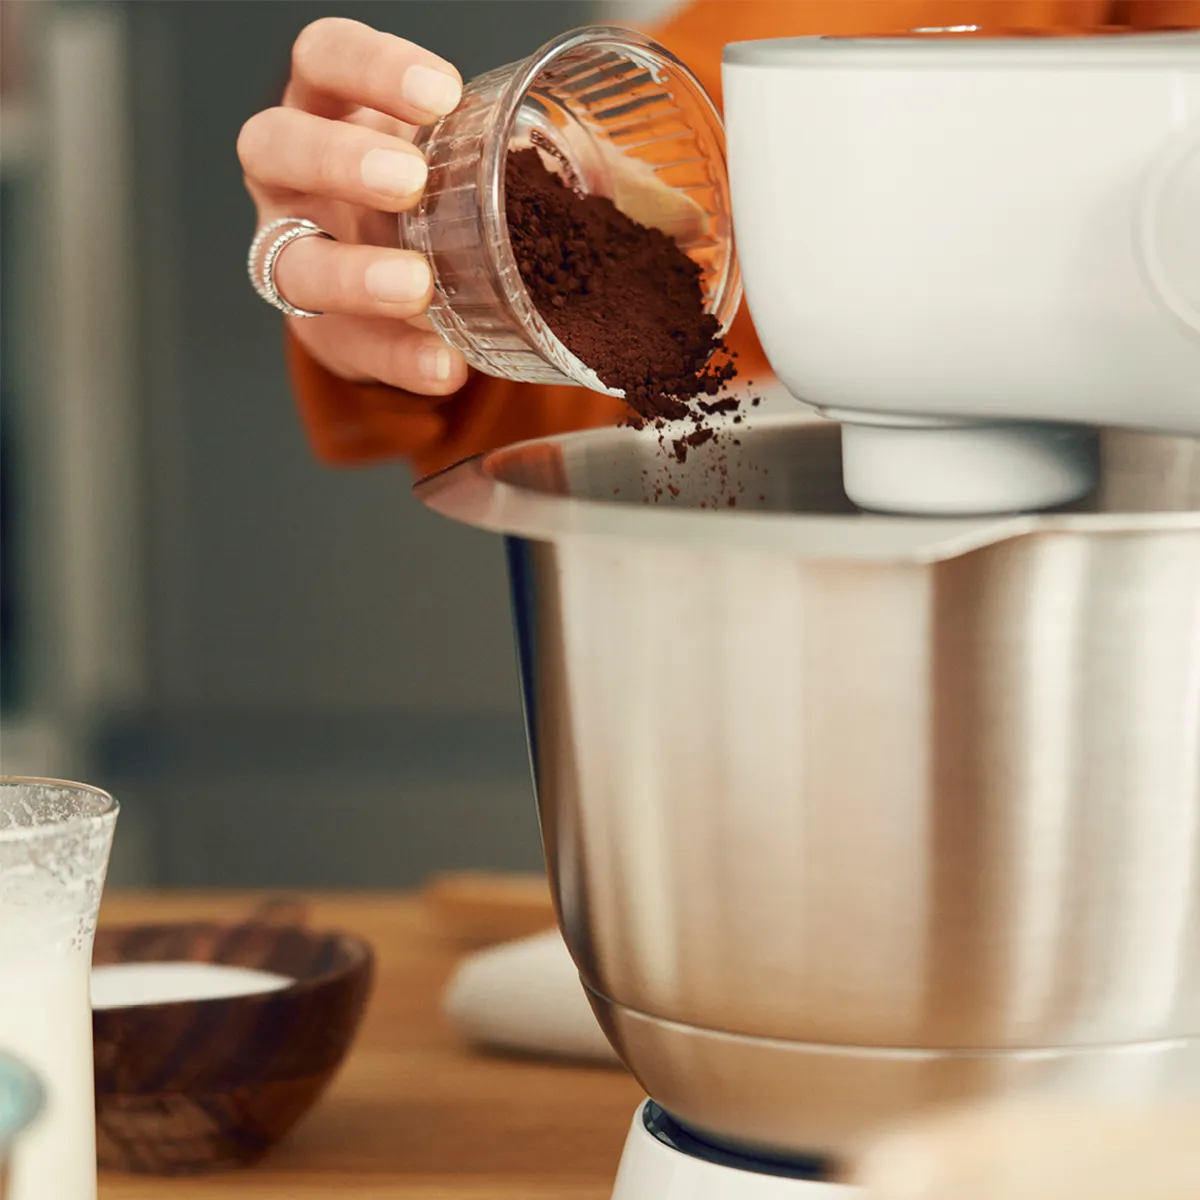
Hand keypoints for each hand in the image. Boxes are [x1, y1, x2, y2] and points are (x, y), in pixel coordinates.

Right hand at [238, 18, 469, 394]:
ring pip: (288, 259)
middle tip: (408, 183)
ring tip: (418, 287)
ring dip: (354, 274)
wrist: (396, 284)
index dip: (370, 68)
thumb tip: (635, 178)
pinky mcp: (318, 328)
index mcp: (327, 110)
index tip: (442, 95)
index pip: (323, 59)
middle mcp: (291, 177)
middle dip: (338, 161)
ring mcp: (293, 254)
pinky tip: (445, 365)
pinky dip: (399, 357)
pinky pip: (346, 344)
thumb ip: (503, 156)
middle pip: (273, 146)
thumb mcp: (456, 161)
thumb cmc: (429, 195)